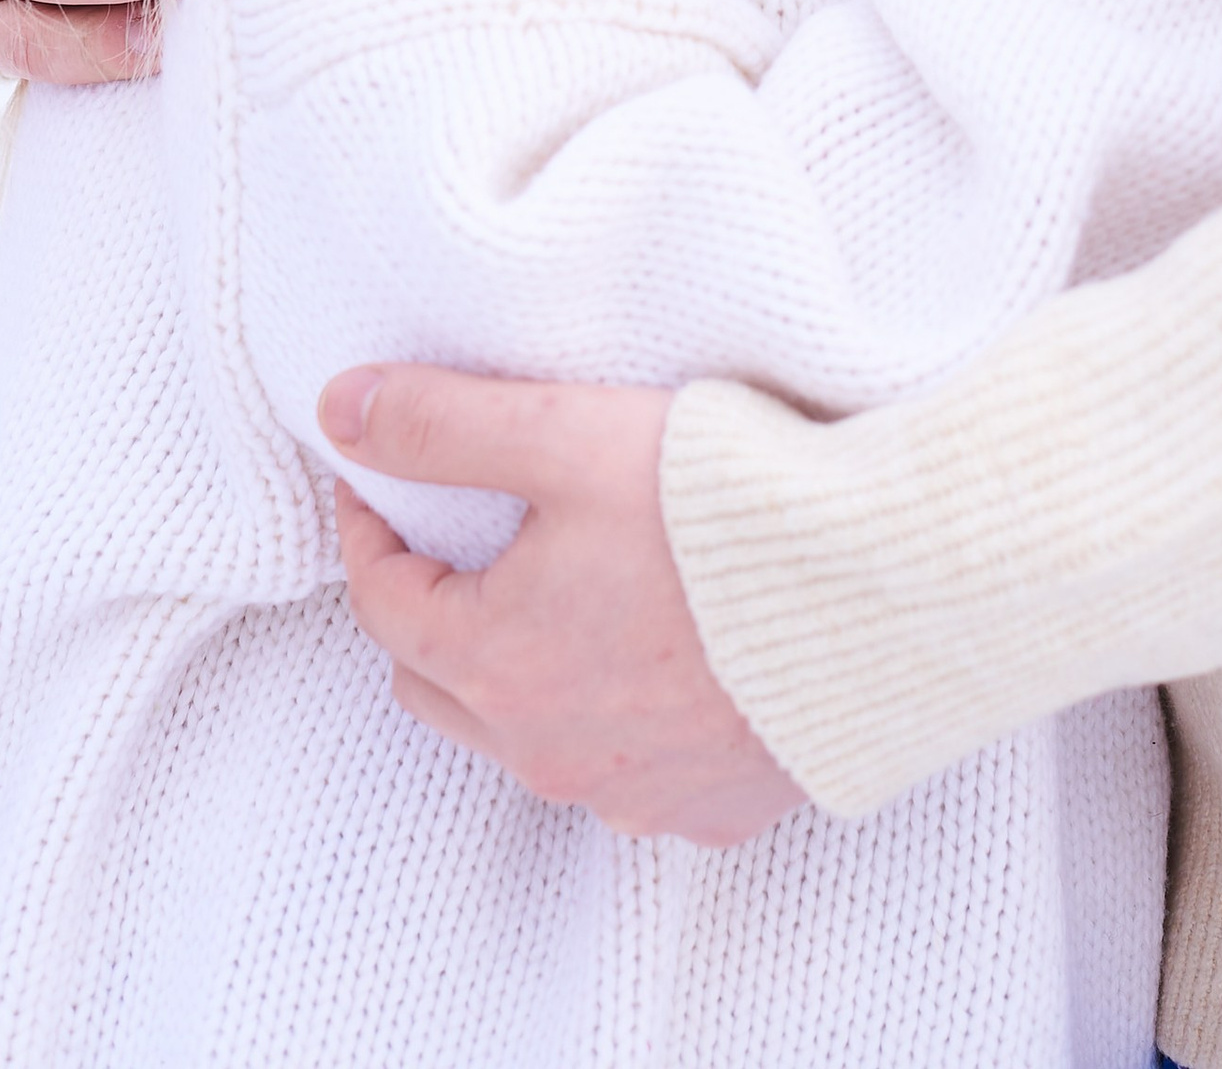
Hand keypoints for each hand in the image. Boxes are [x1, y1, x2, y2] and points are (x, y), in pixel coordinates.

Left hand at [320, 364, 806, 843]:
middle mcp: (551, 754)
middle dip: (431, 606)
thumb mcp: (565, 434)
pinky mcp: (712, 808)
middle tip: (462, 530)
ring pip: (529, 736)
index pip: (382, 600)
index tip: (377, 475)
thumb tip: (338, 411)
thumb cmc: (720, 511)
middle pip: (441, 681)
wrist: (883, 591)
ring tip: (564, 583)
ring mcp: (634, 796)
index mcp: (498, 665)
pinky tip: (655, 652)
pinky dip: (615, 717)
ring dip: (522, 668)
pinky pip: (627, 772)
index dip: (370, 527)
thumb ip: (444, 422)